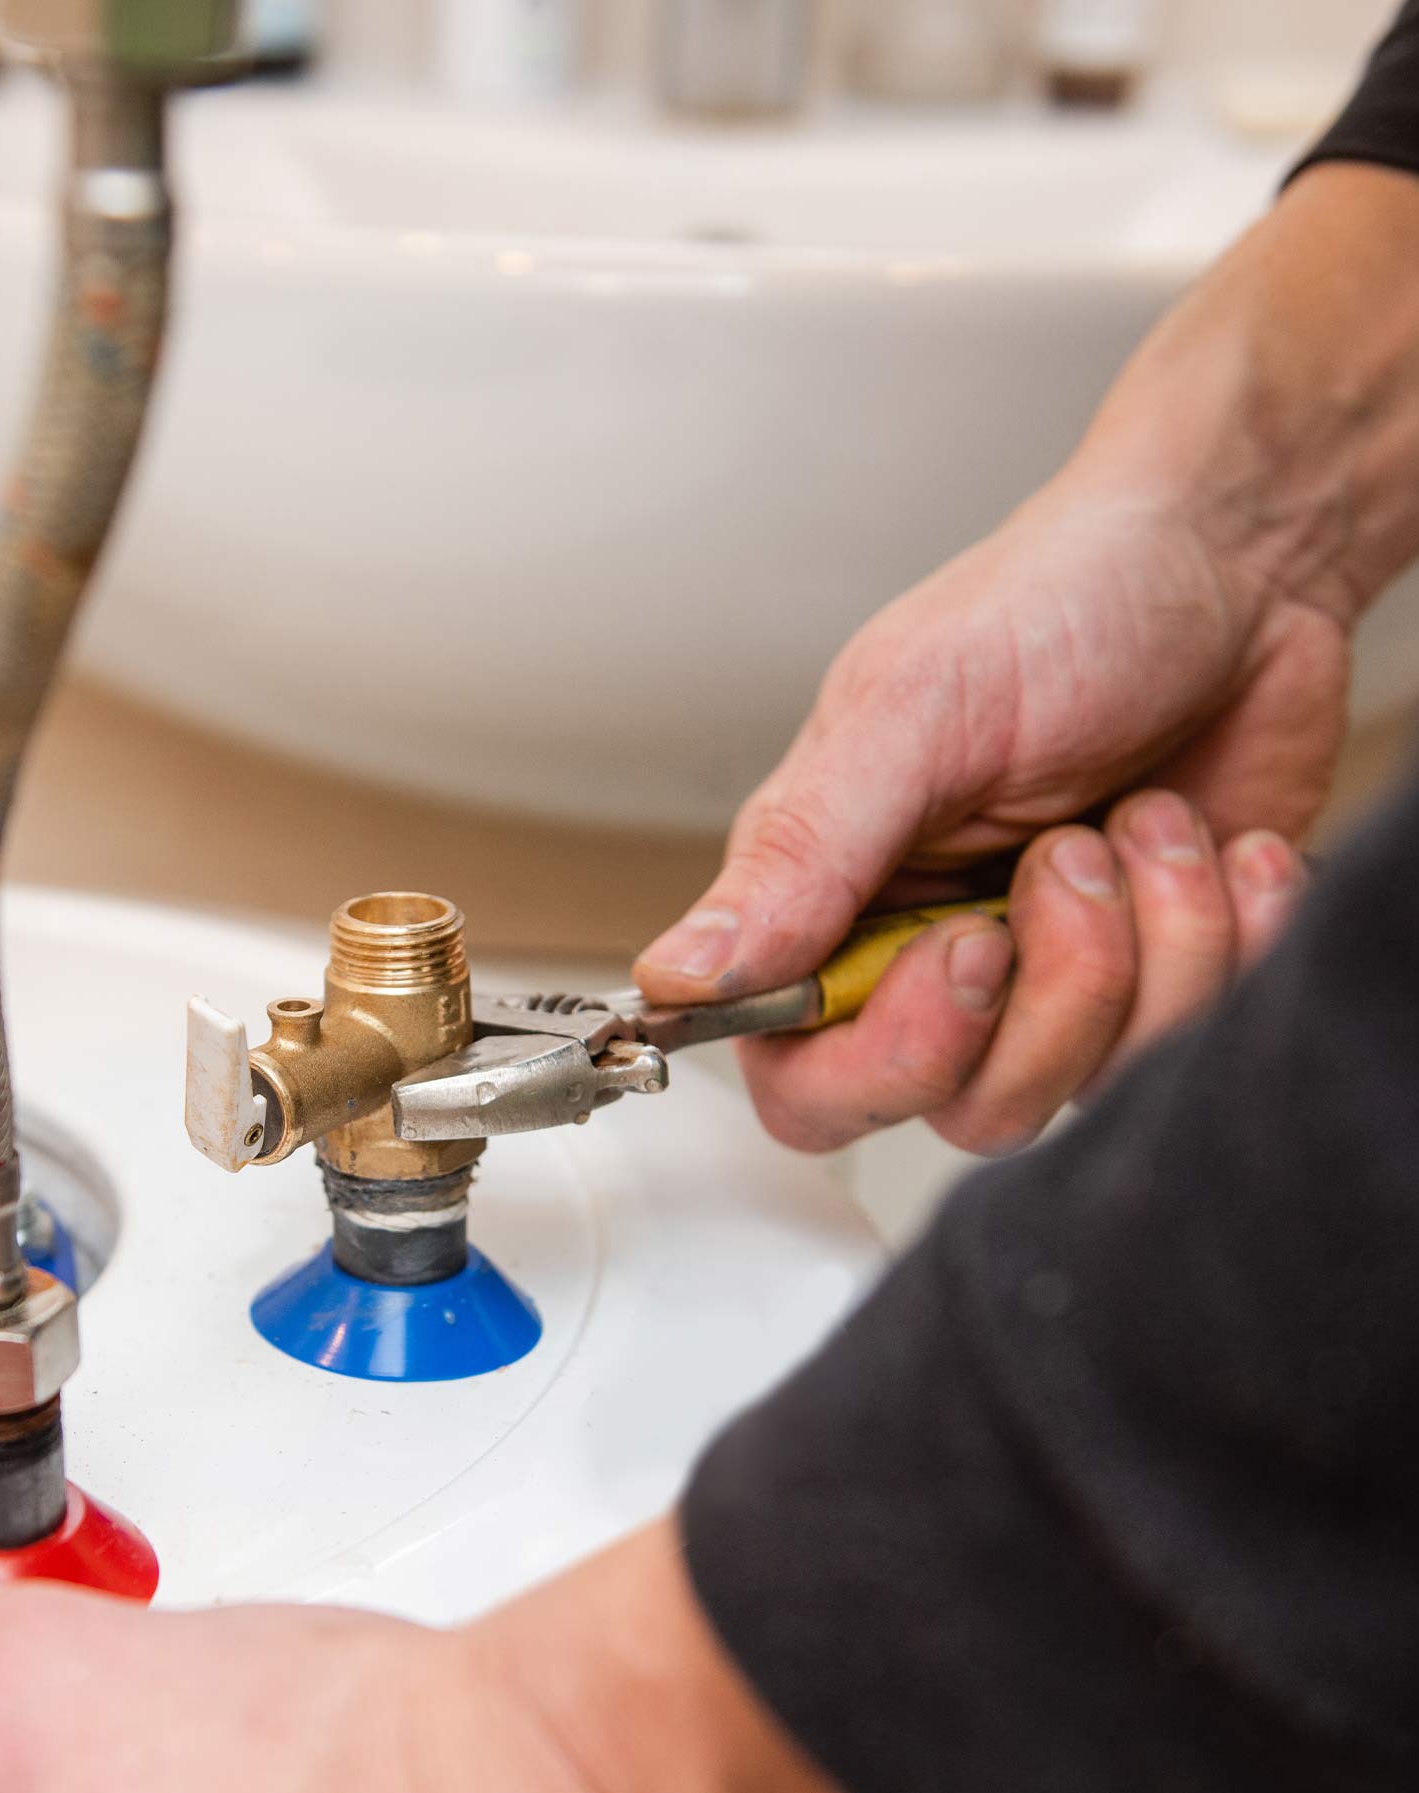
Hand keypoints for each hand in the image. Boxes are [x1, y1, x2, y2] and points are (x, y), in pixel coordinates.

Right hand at [628, 160, 1418, 1156]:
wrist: (1239, 560)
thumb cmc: (1060, 604)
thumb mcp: (911, 713)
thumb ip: (798, 858)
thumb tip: (678, 976)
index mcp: (831, 906)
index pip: (807, 1083)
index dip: (889, 1058)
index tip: (966, 947)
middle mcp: (931, 963)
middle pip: (963, 1107)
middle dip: (1053, 992)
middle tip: (1071, 853)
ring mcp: (1053, 982)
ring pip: (1089, 1083)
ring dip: (1153, 943)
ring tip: (1146, 821)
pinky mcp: (1164, 982)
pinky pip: (1197, 1045)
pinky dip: (1233, 935)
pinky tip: (1221, 845)